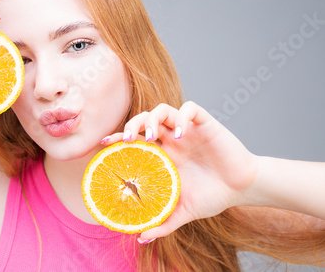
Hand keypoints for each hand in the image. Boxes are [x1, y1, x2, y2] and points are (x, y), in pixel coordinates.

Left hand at [101, 101, 256, 240]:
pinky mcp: (206, 124)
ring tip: (151, 136)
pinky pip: (191, 109)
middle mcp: (172, 139)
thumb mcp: (184, 211)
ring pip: (163, 109)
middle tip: (128, 139)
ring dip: (152, 118)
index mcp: (163, 155)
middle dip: (133, 124)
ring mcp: (188, 130)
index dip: (118, 138)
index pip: (135, 139)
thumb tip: (141, 238)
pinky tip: (180, 134)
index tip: (104, 144)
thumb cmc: (213, 196)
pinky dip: (182, 116)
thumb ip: (163, 223)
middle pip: (145, 119)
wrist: (242, 189)